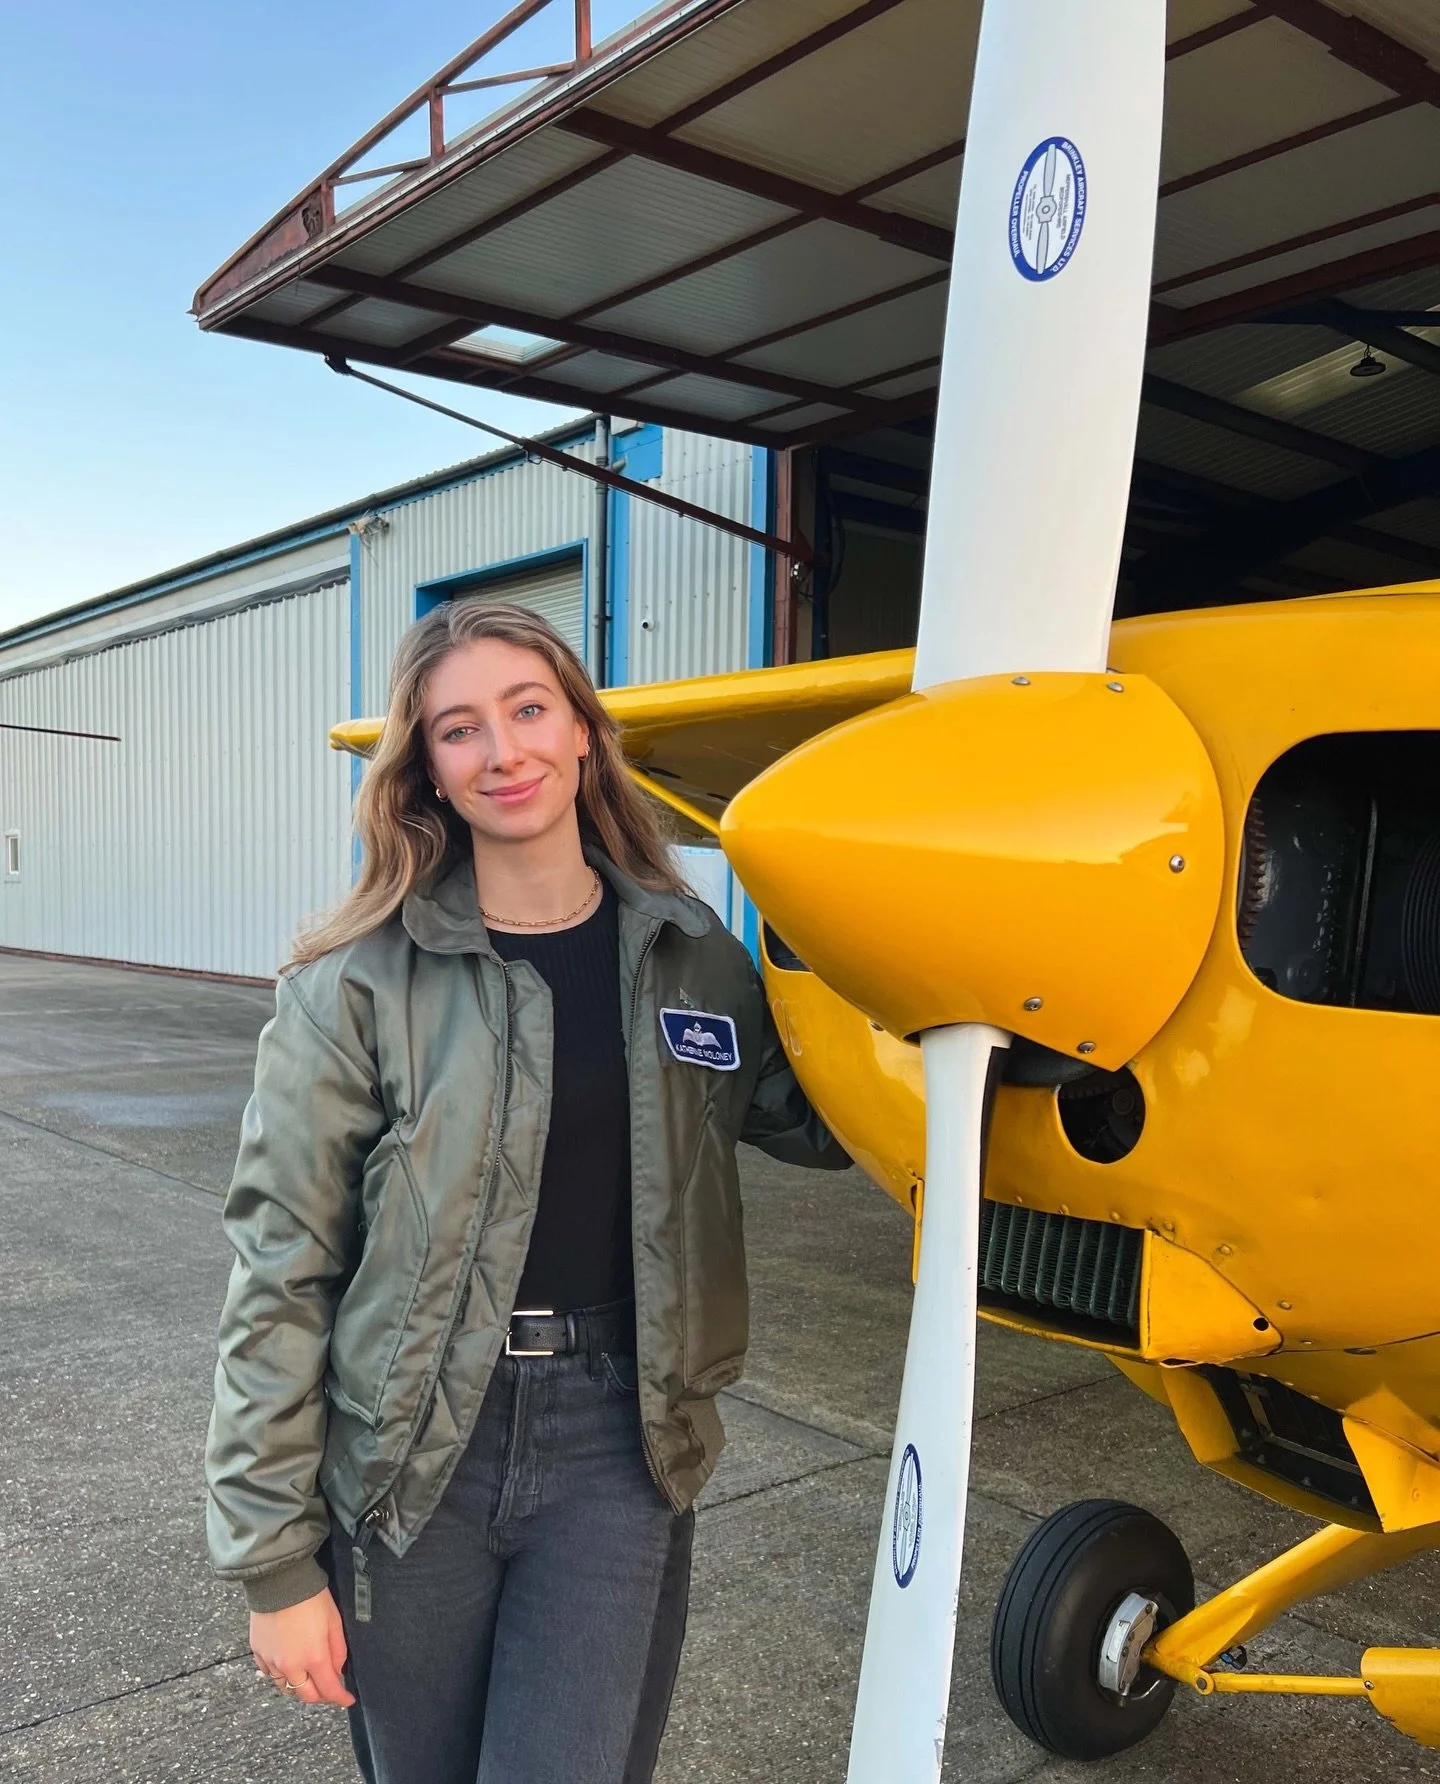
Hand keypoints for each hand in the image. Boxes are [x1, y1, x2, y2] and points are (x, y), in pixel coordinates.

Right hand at [251, 1587, 355, 1706]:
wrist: (281, 1582)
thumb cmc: (311, 1597)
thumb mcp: (334, 1622)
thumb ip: (338, 1651)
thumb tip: (337, 1671)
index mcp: (314, 1657)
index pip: (329, 1690)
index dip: (340, 1698)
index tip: (347, 1700)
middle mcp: (291, 1665)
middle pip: (306, 1696)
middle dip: (320, 1695)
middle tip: (328, 1687)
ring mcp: (272, 1661)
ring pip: (286, 1688)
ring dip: (299, 1687)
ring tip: (308, 1676)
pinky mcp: (258, 1653)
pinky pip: (270, 1674)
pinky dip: (281, 1674)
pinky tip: (288, 1663)